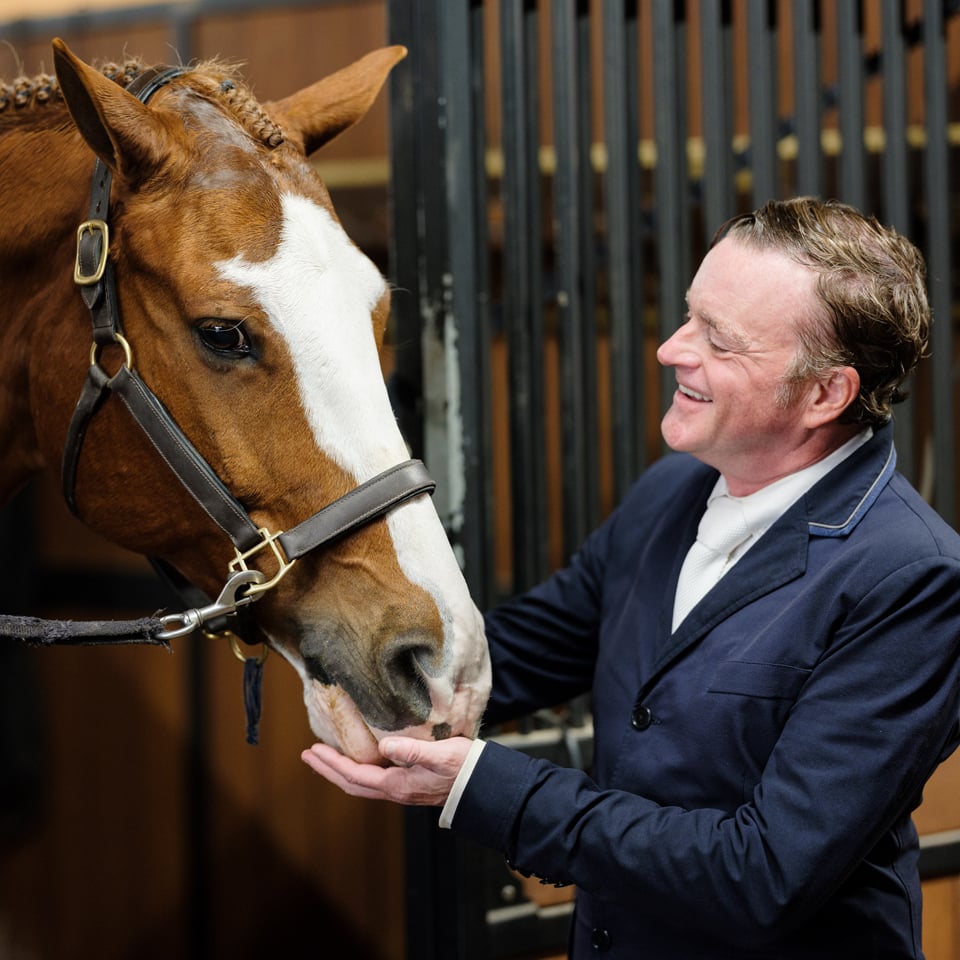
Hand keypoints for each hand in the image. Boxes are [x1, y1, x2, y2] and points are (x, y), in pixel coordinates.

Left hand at [300, 735, 473, 805]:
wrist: (484, 786)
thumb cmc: (465, 768)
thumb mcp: (440, 755)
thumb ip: (413, 751)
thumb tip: (384, 746)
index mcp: (398, 785)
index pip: (355, 776)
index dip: (332, 764)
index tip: (313, 751)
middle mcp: (396, 790)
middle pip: (352, 784)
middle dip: (329, 769)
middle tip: (308, 755)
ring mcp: (403, 788)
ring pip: (362, 783)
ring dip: (341, 771)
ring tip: (326, 757)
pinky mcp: (410, 783)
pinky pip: (374, 780)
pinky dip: (358, 770)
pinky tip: (359, 760)